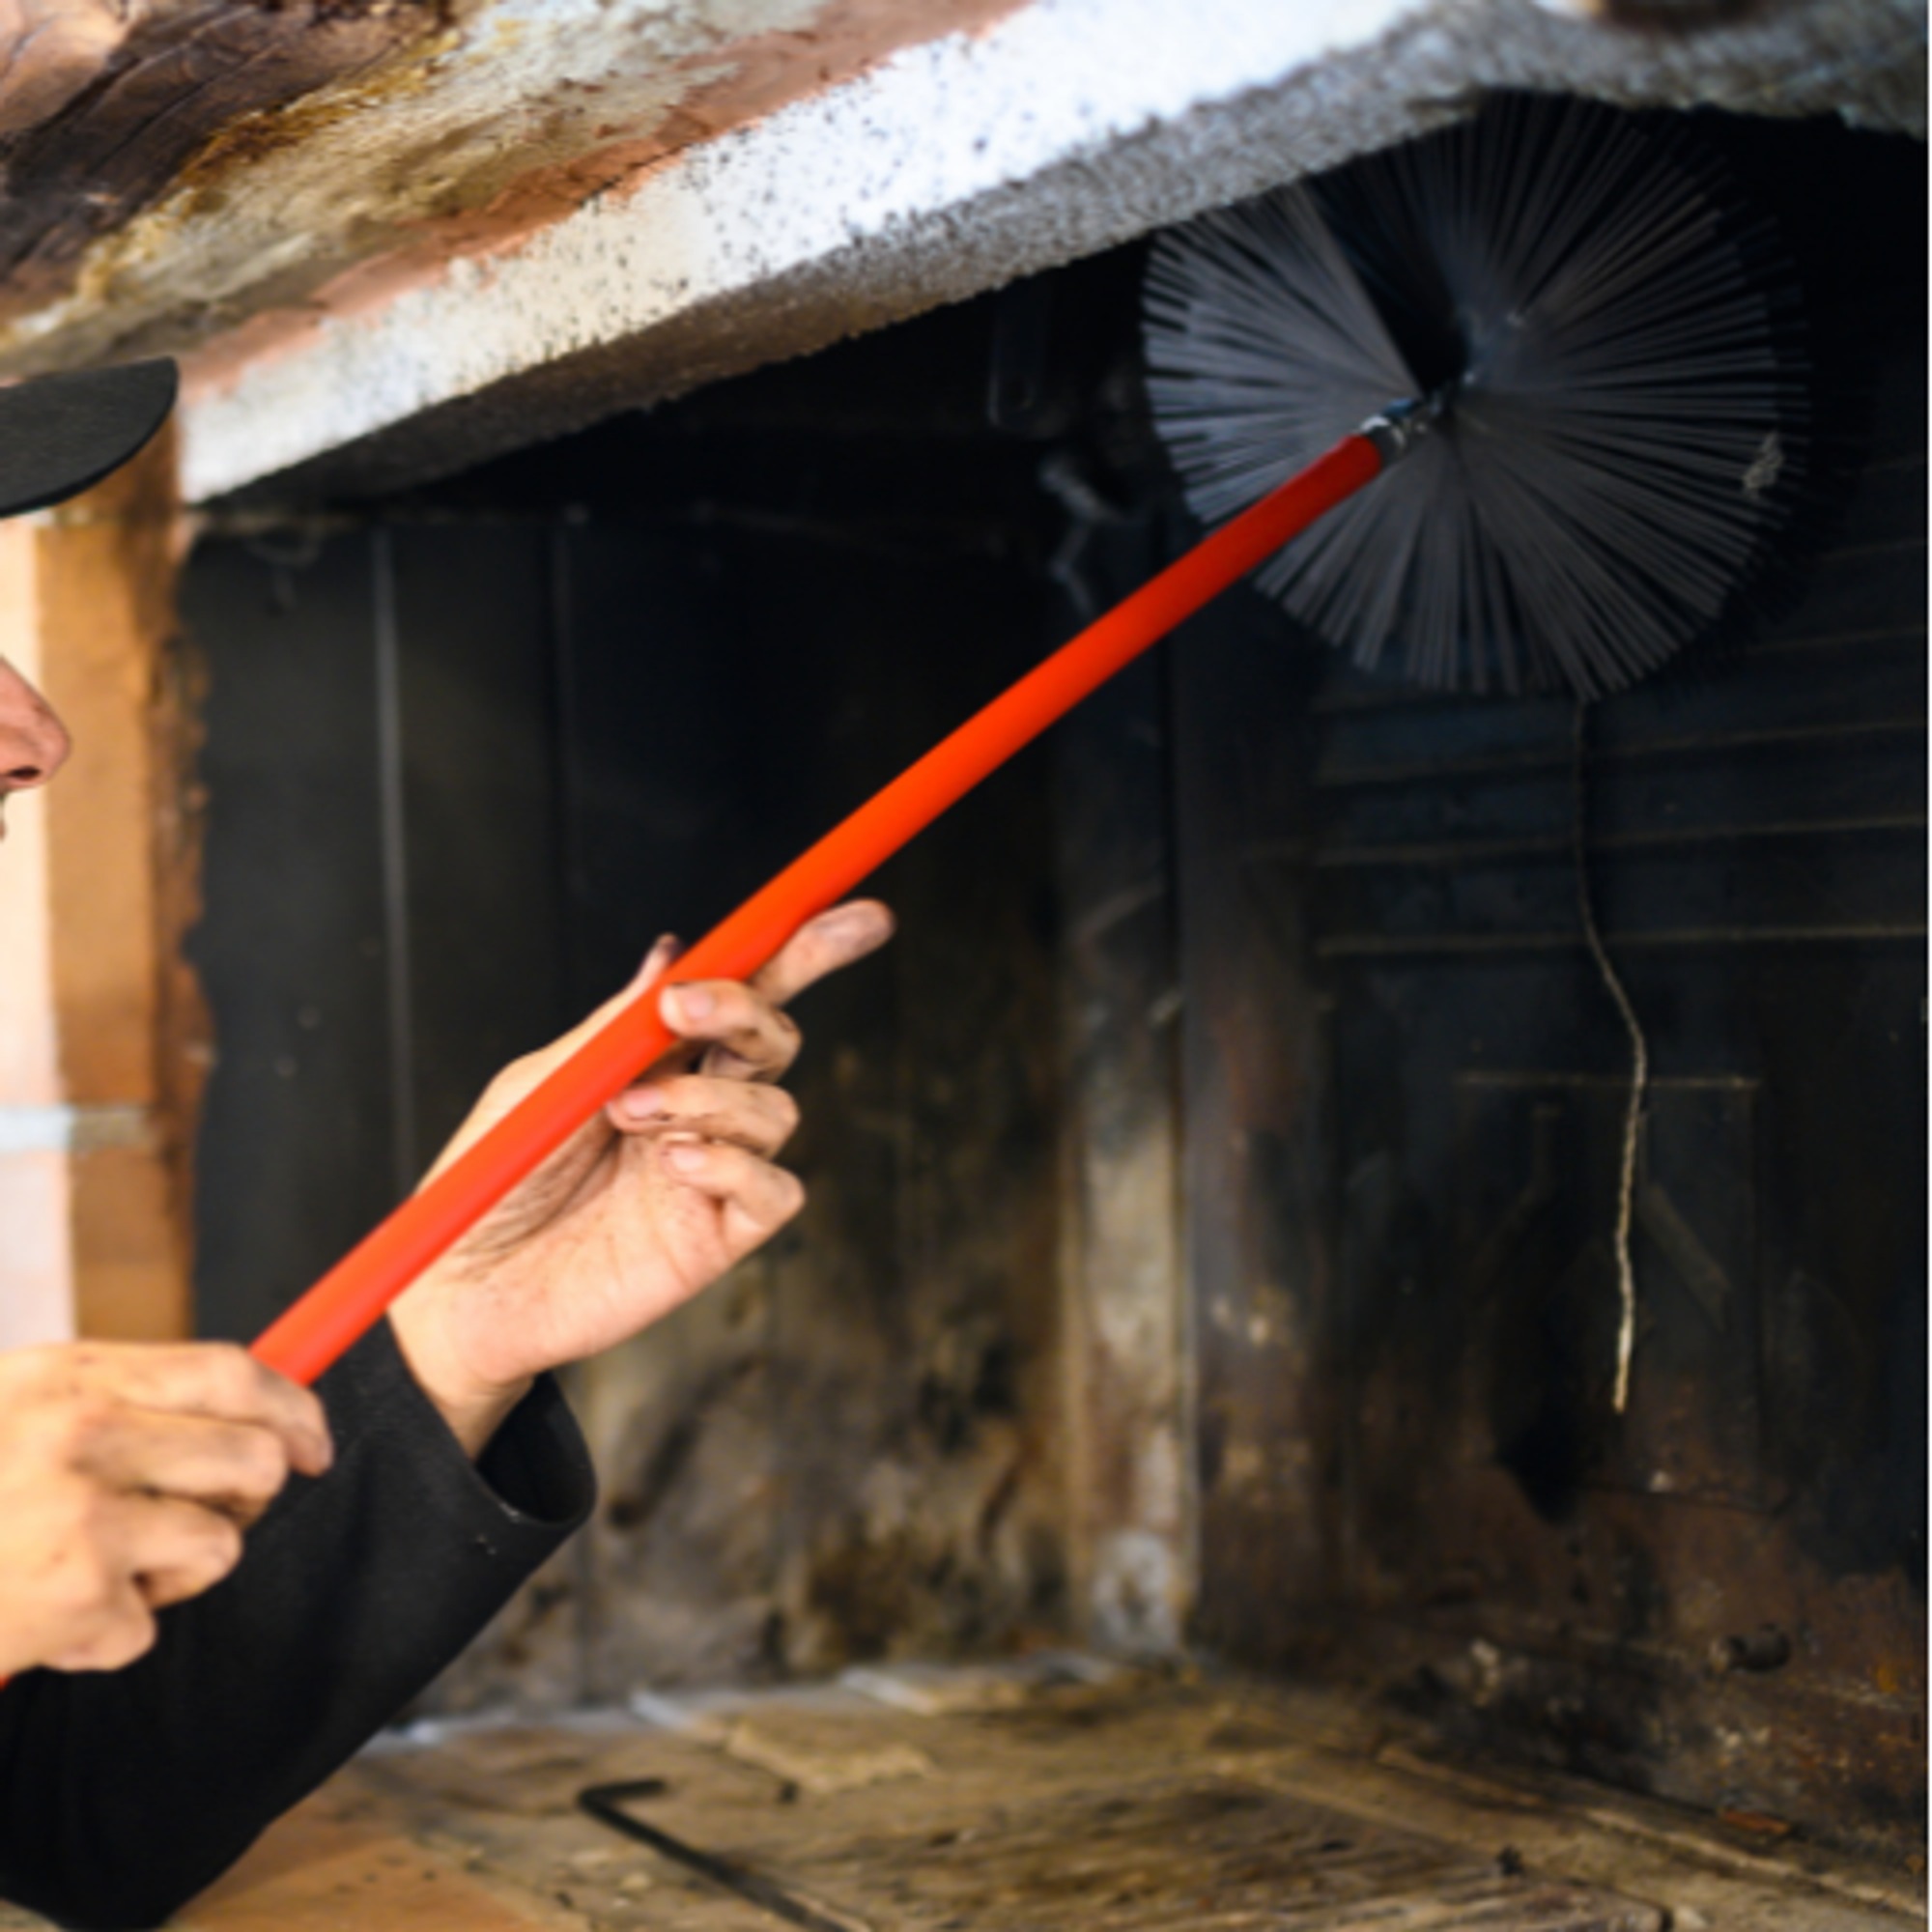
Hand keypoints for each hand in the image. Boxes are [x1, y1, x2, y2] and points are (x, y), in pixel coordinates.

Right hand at [0, 1342, 332, 1674]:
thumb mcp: (19, 1411)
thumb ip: (118, 1398)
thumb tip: (248, 1398)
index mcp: (74, 1376)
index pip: (233, 1371)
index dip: (294, 1408)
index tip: (316, 1444)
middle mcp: (84, 1433)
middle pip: (253, 1460)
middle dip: (246, 1501)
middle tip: (200, 1520)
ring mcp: (82, 1515)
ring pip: (218, 1547)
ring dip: (169, 1572)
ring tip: (88, 1570)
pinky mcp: (78, 1596)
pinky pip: (152, 1622)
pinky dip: (107, 1636)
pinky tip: (43, 1620)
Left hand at [387, 901, 892, 1455]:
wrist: (464, 1287)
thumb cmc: (492, 1181)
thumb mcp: (540, 1084)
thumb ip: (612, 1027)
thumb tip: (672, 953)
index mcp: (658, 1059)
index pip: (745, 992)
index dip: (804, 949)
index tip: (854, 917)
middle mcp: (698, 1107)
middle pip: (775, 1039)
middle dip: (748, 1009)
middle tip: (680, 1011)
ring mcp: (713, 1171)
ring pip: (776, 1111)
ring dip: (710, 1098)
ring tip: (631, 1116)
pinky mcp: (719, 1236)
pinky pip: (774, 1188)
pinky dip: (734, 1164)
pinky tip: (675, 1165)